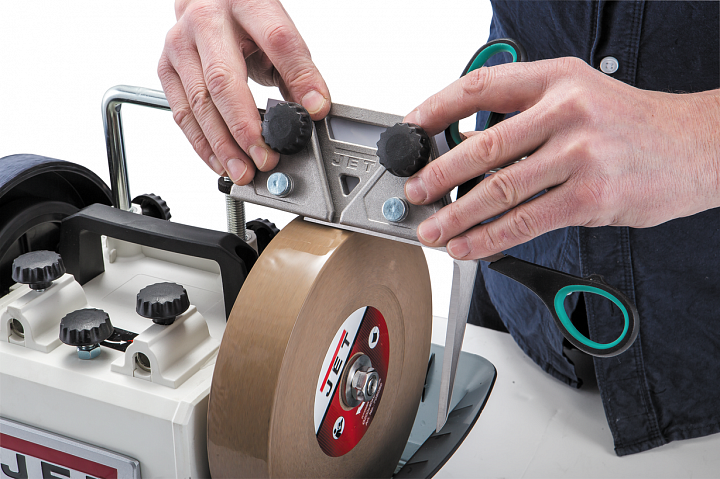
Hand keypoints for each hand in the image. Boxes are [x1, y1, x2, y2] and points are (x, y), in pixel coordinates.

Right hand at [158, 0, 330, 183]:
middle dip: (246, 127)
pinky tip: (219, 161)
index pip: (276, 41)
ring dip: (222, 144)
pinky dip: (201, 143)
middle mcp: (207, 22)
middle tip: (265, 158)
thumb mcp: (277, 32)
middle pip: (224, 80)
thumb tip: (314, 109)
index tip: (313, 111)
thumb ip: (296, 69)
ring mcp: (181, 45)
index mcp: (247, 4)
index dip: (297, 78)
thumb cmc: (245, 18)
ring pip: (199, 102)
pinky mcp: (166, 67)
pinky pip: (181, 112)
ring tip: (243, 170)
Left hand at [403, 57, 719, 259]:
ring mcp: (580, 154)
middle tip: (415, 193)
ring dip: (458, 216)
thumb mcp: (579, 97)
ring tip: (434, 230)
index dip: (437, 109)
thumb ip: (525, 118)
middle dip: (439, 175)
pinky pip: (526, 222)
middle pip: (483, 146)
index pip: (481, 86)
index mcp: (556, 79)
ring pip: (500, 191)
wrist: (697, 145)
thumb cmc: (631, 124)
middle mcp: (566, 111)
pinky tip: (470, 246)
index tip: (411, 131)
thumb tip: (468, 149)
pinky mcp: (591, 197)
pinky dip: (490, 239)